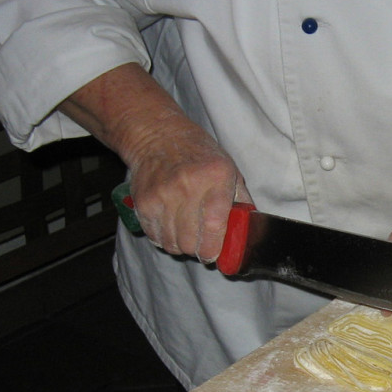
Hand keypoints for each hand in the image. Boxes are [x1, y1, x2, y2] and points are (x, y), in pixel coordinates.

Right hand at [127, 124, 250, 261]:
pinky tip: (170, 227)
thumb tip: (248, 231)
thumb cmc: (200, 155)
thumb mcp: (230, 170)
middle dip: (198, 250)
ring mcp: (163, 194)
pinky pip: (155, 236)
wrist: (159, 136)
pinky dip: (163, 239)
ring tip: (185, 233)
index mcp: (216, 178)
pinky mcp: (143, 202)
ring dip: (180, 246)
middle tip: (201, 244)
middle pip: (191, 241)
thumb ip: (242, 201)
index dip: (213, 248)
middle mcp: (188, 186)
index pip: (214, 225)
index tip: (214, 255)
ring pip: (172, 243)